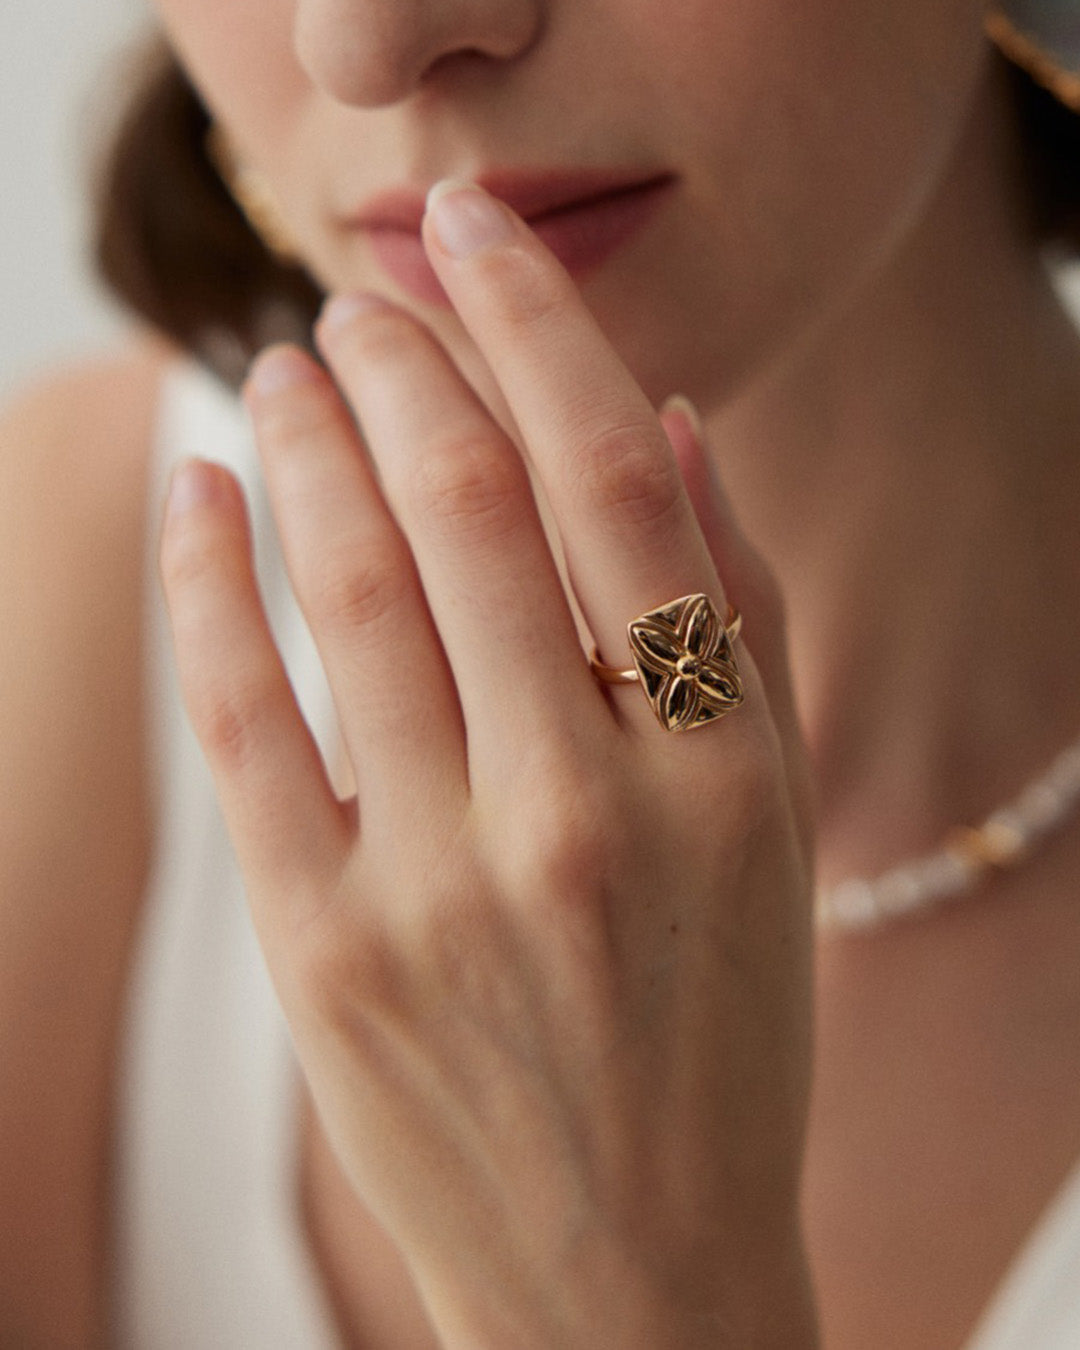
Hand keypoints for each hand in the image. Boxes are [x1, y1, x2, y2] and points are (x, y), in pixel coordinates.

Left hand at [160, 182, 816, 1348]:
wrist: (630, 1267)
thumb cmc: (718, 1028)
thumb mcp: (774, 825)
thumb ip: (737, 617)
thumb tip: (666, 421)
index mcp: (722, 776)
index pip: (620, 487)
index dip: (540, 331)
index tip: (480, 240)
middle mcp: (583, 817)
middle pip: (473, 516)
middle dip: (410, 367)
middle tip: (366, 292)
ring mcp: (440, 889)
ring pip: (351, 596)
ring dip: (311, 444)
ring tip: (290, 359)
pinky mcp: (324, 953)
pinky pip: (244, 723)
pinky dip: (210, 584)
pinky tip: (203, 490)